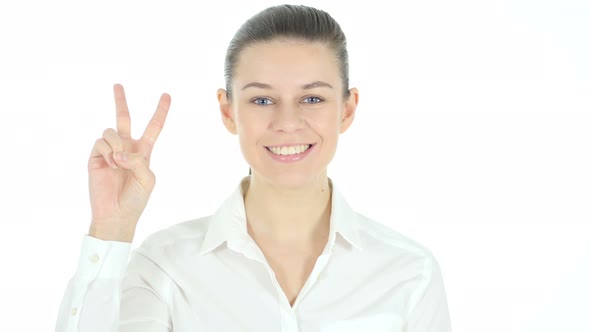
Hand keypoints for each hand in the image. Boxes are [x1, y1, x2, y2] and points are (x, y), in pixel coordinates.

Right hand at [87, 84, 170, 241]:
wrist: (116, 214)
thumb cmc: (136, 198)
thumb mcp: (147, 178)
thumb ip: (138, 160)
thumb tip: (120, 151)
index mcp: (143, 151)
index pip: (153, 127)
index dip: (160, 111)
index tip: (166, 95)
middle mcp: (126, 147)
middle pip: (123, 118)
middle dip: (120, 101)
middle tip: (118, 84)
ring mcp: (110, 151)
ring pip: (111, 131)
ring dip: (118, 145)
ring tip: (119, 162)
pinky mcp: (96, 157)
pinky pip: (101, 142)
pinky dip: (109, 152)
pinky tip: (110, 165)